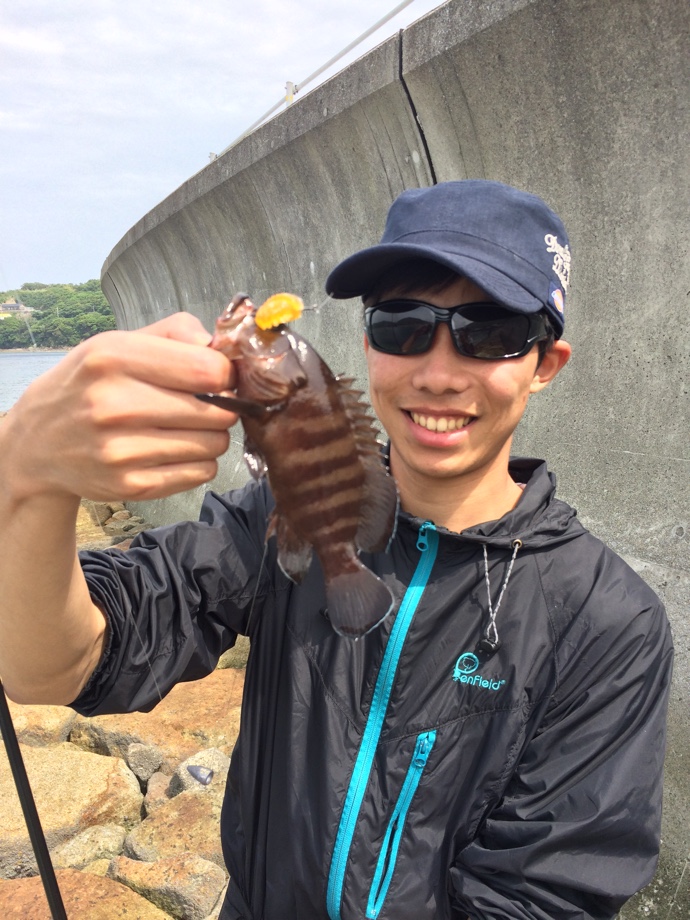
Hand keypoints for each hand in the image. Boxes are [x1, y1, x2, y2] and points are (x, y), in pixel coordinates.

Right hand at [2, 312, 240, 501]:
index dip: (225, 375)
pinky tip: (174, 449)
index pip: (208, 370)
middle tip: (204, 405)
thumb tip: (223, 350)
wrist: (41, 441)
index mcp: (113, 358)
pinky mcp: (131, 485)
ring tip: (186, 427)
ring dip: (212, 436)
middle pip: (218, 411)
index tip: (217, 378)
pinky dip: (199, 461)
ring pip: (215, 444)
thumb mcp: (120, 342)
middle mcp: (114, 405)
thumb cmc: (92, 384)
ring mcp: (121, 450)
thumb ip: (176, 333)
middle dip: (222, 406)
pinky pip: (202, 473)